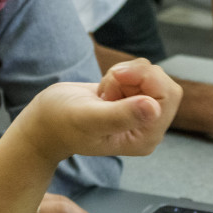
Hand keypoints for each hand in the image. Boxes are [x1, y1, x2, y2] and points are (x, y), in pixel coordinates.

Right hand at [13, 58, 181, 164]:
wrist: (44, 121)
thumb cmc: (60, 123)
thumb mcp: (89, 118)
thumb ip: (121, 115)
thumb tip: (154, 108)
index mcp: (145, 137)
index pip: (168, 96)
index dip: (145, 78)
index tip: (117, 76)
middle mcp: (148, 127)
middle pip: (163, 83)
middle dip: (135, 75)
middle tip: (107, 88)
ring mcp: (141, 114)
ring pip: (151, 75)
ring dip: (125, 75)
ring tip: (103, 93)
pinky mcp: (132, 101)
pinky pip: (140, 75)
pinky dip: (121, 74)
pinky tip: (104, 91)